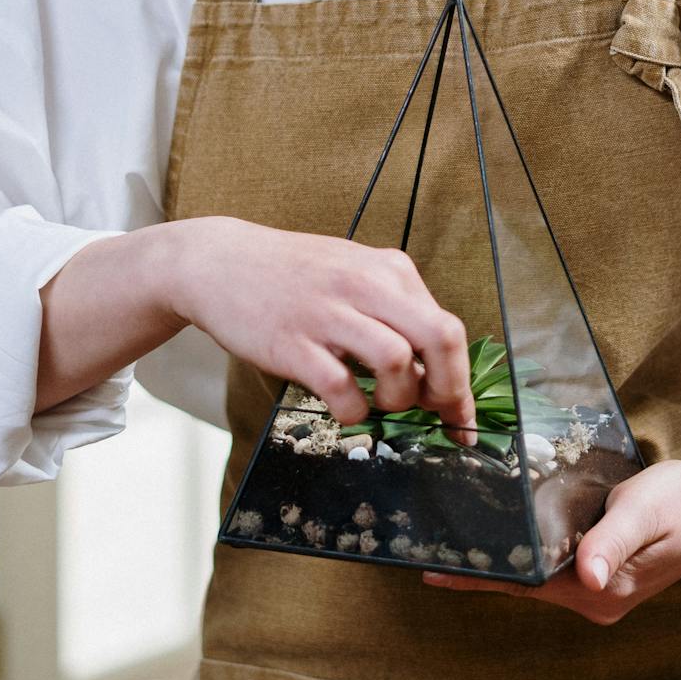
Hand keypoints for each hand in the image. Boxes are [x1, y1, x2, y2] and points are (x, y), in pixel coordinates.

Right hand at [159, 216, 475, 436]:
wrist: (219, 262)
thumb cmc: (295, 277)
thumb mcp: (355, 277)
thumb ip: (396, 316)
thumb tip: (435, 375)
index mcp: (389, 271)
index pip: (448, 328)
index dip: (461, 382)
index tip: (460, 417)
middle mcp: (366, 286)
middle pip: (440, 338)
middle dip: (447, 389)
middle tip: (430, 413)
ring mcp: (329, 313)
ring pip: (398, 361)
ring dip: (398, 399)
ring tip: (379, 402)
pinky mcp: (293, 343)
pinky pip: (342, 388)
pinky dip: (353, 409)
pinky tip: (344, 404)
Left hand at [420, 459, 680, 623]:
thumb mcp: (645, 510)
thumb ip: (613, 541)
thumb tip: (589, 576)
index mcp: (602, 590)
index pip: (527, 585)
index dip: (481, 577)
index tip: (435, 572)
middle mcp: (597, 599)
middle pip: (527, 584)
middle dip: (484, 567)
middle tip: (432, 545)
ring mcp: (600, 589)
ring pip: (539, 574)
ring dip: (505, 558)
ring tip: (458, 540)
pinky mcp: (603, 572)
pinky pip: (555, 564)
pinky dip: (529, 551)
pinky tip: (508, 536)